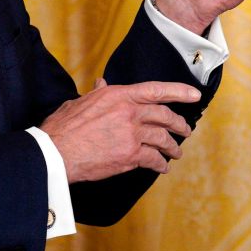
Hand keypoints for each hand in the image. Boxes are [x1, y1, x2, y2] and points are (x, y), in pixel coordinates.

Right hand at [39, 79, 199, 181]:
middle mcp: (129, 112)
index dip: (179, 91)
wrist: (56, 152)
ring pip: (163, 138)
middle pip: (165, 115)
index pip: (156, 90)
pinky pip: (154, 159)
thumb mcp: (81, 101)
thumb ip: (96, 92)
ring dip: (172, 146)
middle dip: (179, 123)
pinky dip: (161, 164)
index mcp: (119, 95)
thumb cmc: (64, 127)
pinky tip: (163, 167)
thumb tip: (102, 82)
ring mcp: (132, 134)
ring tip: (176, 152)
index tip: (194, 94)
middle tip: (185, 129)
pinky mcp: (130, 155)